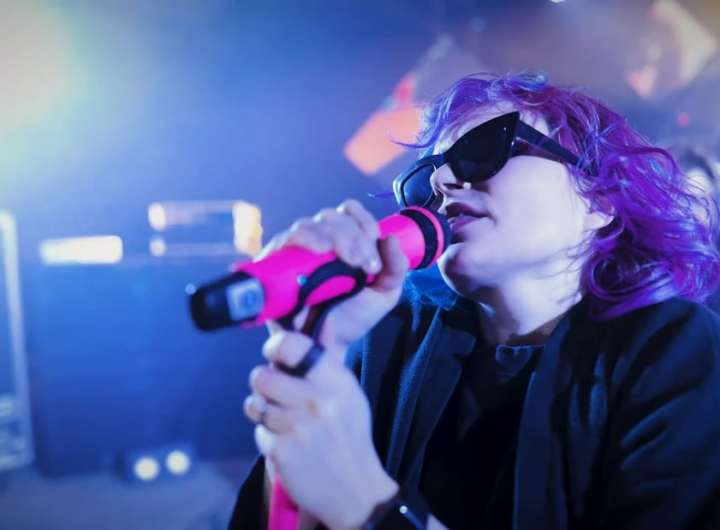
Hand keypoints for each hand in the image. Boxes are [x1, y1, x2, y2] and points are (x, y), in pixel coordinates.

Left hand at [244, 329, 398, 529]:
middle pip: (262, 376)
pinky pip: (258, 431)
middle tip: (274, 391)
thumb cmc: (348, 434)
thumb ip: (322, 365)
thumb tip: (300, 327)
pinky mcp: (281, 451)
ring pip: (255, 404)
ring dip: (262, 411)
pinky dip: (267, 436)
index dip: (275, 346)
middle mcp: (315, 401)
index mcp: (335, 381)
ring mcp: (297, 427)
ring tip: (282, 418)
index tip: (275, 354)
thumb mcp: (347, 393)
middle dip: (263, 383)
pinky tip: (286, 441)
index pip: (292, 345)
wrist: (354, 488)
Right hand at [257, 199, 408, 351]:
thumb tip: (390, 237)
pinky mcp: (276, 265)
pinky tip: (319, 251)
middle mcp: (318, 241)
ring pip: (309, 224)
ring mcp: (296, 252)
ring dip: (333, 237)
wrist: (330, 346)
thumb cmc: (353, 316)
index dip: (364, 221)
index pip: (349, 212)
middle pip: (330, 217)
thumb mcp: (385, 292)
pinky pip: (284, 240)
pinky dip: (303, 239)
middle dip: (353, 236)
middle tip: (365, 265)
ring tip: (348, 262)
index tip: (375, 243)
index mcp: (343, 240)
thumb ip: (396, 266)